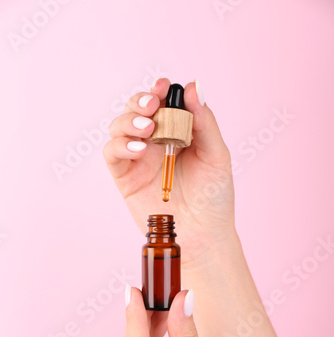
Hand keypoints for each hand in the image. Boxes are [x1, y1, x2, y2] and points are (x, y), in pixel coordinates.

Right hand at [103, 79, 234, 268]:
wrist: (204, 234)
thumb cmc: (214, 197)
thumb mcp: (216, 155)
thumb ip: (204, 122)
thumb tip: (194, 86)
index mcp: (178, 132)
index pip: (162, 103)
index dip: (158, 90)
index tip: (163, 86)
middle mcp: (155, 142)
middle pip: (136, 110)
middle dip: (140, 102)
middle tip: (152, 106)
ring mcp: (138, 159)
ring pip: (119, 127)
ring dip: (129, 122)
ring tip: (148, 131)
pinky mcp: (125, 178)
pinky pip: (112, 153)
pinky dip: (120, 145)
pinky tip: (139, 150)